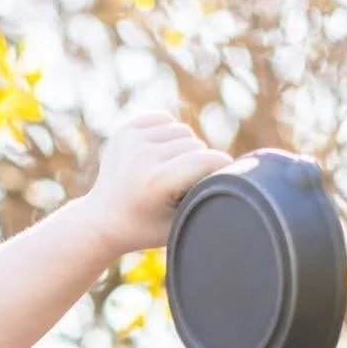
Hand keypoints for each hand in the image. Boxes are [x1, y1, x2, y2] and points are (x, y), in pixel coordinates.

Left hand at [85, 110, 232, 254]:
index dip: (221, 169)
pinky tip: (159, 155)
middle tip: (182, 186)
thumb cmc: (146, 228)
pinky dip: (168, 134)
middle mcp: (142, 156)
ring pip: (182, 130)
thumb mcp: (182, 223)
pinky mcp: (125, 130)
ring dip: (184, 148)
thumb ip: (208, 198)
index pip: (209, 160)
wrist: (101, 220)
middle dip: (198, 163)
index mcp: (156, 181)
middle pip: (197, 144)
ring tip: (170, 172)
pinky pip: (164, 119)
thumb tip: (245, 176)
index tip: (222, 181)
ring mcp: (131, 140)